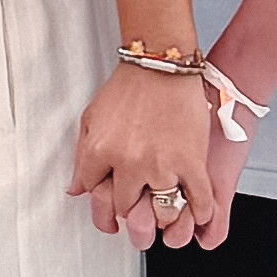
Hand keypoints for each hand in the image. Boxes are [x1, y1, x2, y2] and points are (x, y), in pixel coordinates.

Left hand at [70, 61, 230, 255]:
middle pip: (125, 208)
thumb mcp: (92, 118)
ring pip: (160, 211)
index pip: (94, 194)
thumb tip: (77, 189)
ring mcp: (161, 164)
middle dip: (131, 208)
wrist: (162, 63)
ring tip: (165, 207)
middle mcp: (129, 162)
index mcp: (101, 151)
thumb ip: (82, 156)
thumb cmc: (130, 85)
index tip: (112, 204)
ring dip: (163, 213)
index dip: (103, 200)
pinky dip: (199, 211)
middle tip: (138, 204)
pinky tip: (197, 211)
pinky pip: (197, 200)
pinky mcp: (190, 161)